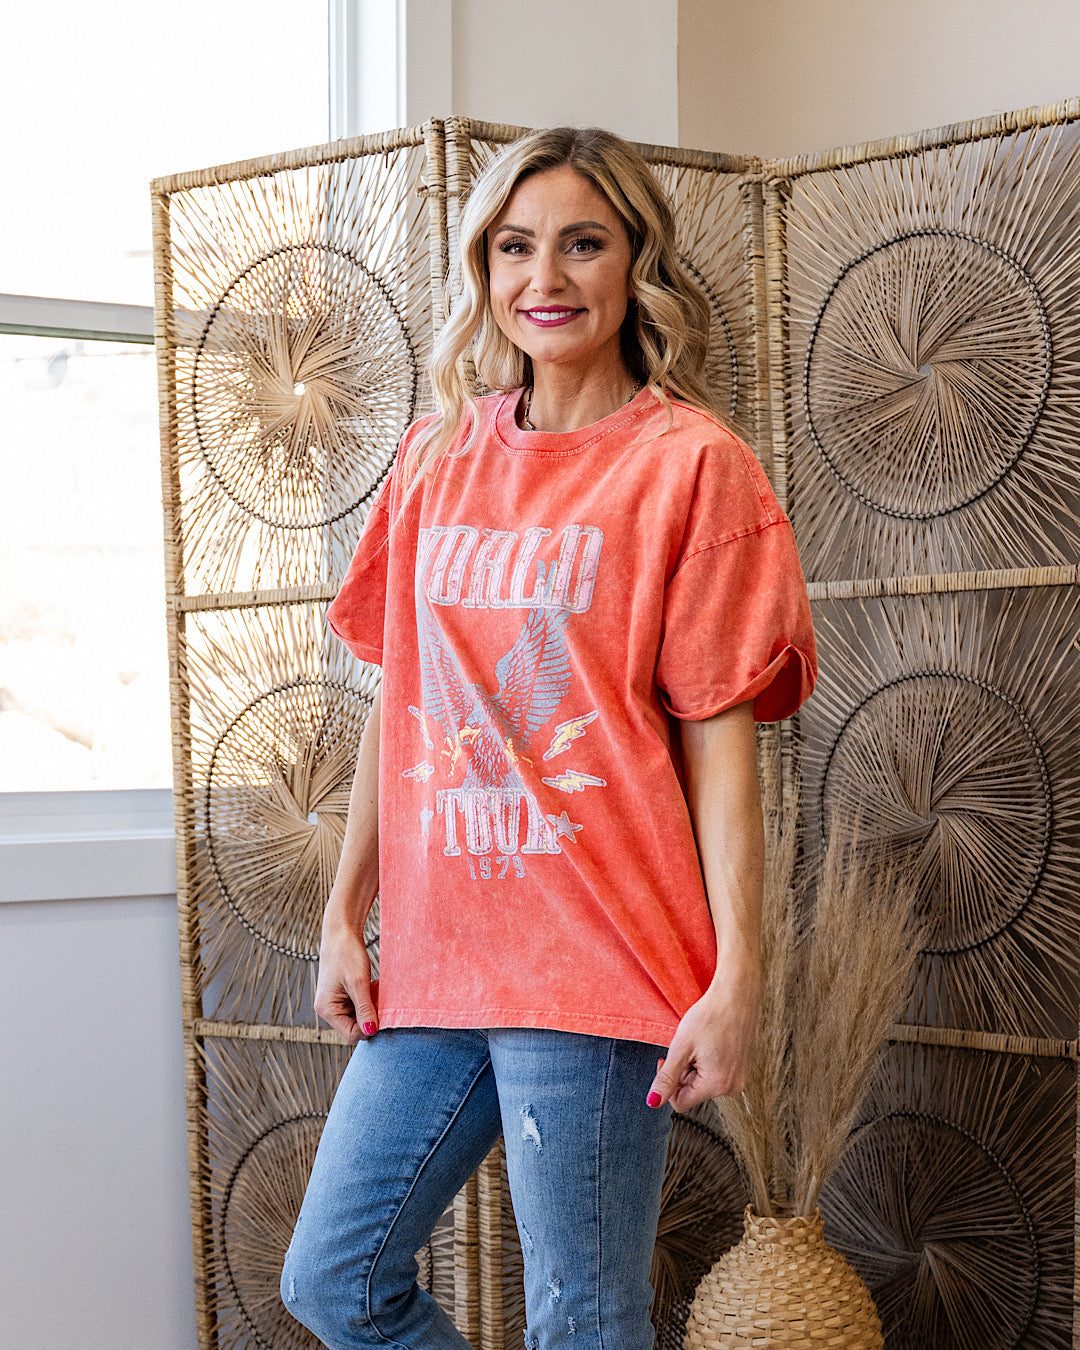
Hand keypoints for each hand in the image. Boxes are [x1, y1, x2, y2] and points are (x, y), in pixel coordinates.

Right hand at [313, 921, 378, 1044]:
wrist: (342, 931)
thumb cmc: (346, 953)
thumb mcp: (359, 983)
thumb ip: (365, 1009)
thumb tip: (371, 1031)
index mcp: (327, 1009)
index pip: (351, 1034)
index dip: (369, 1027)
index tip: (382, 1011)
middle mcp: (328, 1009)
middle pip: (355, 1027)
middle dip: (371, 1015)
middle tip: (379, 997)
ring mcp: (335, 1002)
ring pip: (359, 1017)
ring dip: (371, 1006)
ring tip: (375, 988)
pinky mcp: (342, 995)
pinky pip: (359, 1006)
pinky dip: (369, 999)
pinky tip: (373, 986)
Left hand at [646, 974, 758, 1112]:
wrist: (736, 995)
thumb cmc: (710, 1017)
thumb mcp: (681, 1047)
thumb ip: (666, 1078)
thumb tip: (653, 1102)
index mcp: (717, 1085)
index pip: (680, 1101)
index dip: (668, 1083)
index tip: (666, 1059)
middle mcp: (732, 1087)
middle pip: (693, 1091)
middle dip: (683, 1071)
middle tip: (686, 1046)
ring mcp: (740, 1077)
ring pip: (704, 1081)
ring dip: (695, 1065)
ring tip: (700, 1042)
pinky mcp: (742, 1068)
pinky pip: (717, 1073)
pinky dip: (708, 1061)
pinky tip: (710, 1041)